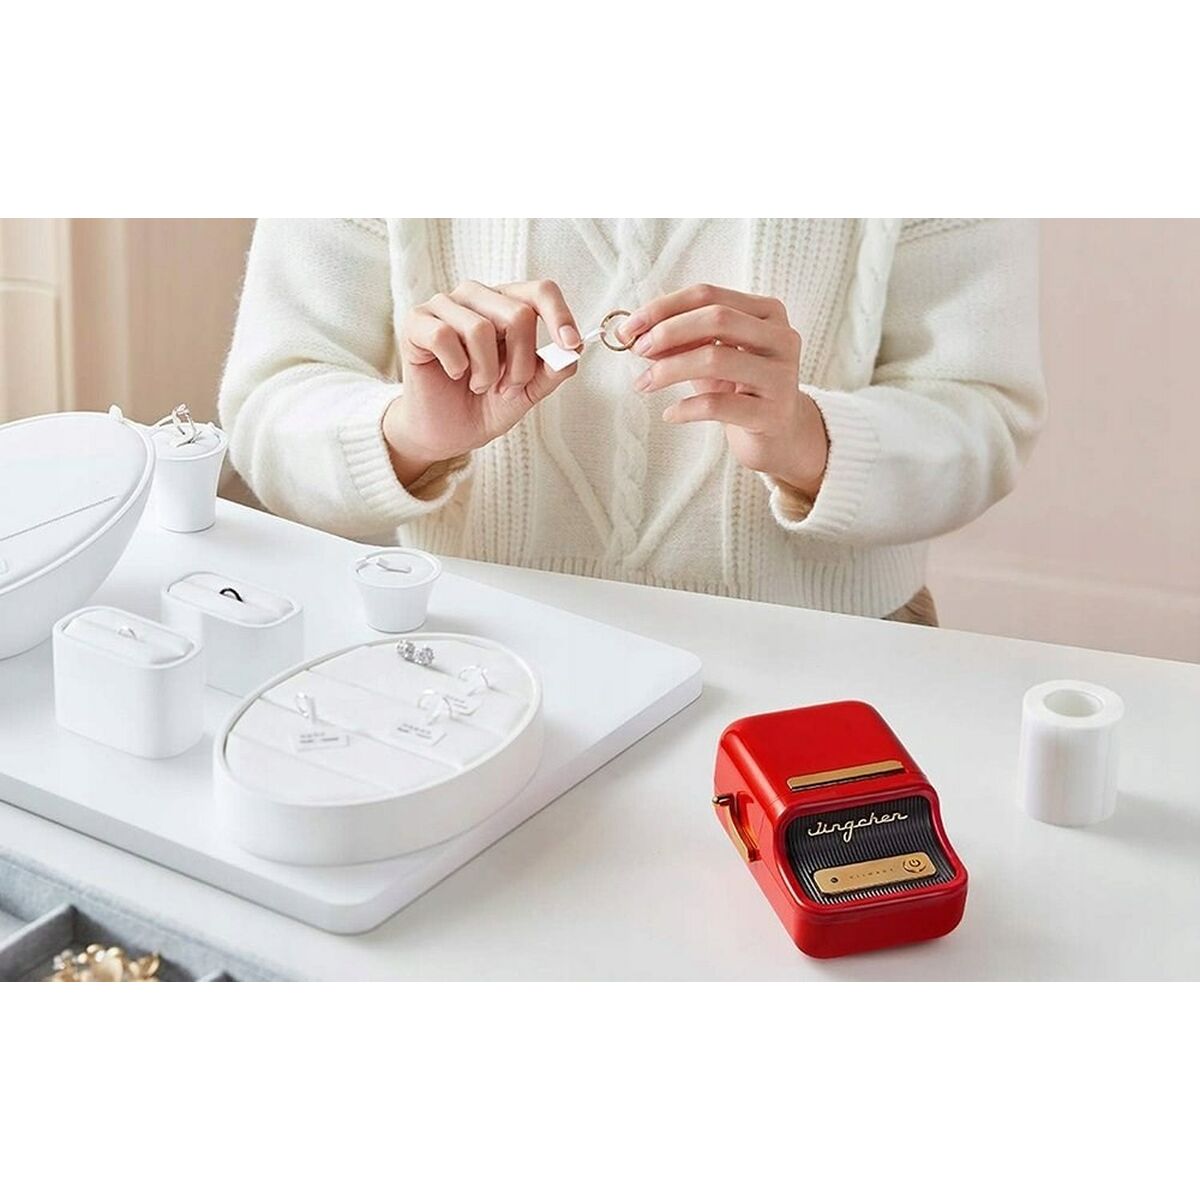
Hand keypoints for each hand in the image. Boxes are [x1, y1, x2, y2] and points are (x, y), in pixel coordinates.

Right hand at [385, 280, 580, 485]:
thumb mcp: (527, 392)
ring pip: (481, 328)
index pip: (540, 291)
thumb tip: (572, 353)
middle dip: (520, 363)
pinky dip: (456, 365)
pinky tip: (454, 374)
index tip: (571, 345)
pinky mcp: (416, 322)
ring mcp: (444, 305)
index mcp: (506, 305)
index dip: (560, 316)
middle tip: (507, 387)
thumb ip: (550, 371)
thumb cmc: (483, 404)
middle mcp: (477, 297)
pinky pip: (444, 336)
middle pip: (518, 314)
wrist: (446, 432)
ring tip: (479, 385)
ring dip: (486, 371)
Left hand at [619, 285, 828, 499]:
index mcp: (766, 312)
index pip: (708, 295)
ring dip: (669, 369)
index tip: (630, 327)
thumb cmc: (741, 389)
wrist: (779, 436)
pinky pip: (717, 405)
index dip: (664, 307)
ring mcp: (780, 376)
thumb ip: (682, 340)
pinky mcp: (771, 414)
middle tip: (638, 350)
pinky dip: (685, 407)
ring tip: (644, 383)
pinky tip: (670, 414)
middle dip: (668, 332)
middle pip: (717, 319)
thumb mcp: (711, 357)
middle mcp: (781, 338)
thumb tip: (638, 333)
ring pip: (715, 359)